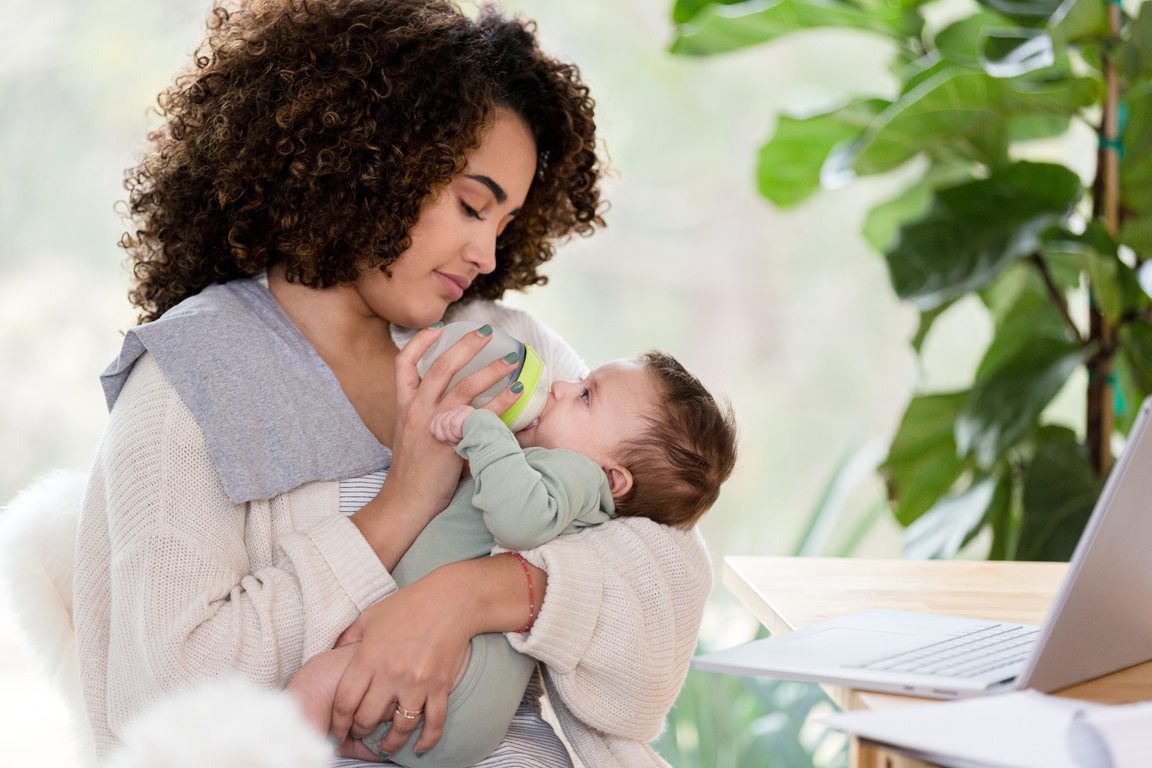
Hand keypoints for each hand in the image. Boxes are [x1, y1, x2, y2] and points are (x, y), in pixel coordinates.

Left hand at [328, 571, 473, 755]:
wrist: (450, 599)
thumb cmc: (407, 605)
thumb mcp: (370, 617)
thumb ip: (348, 638)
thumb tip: (331, 655)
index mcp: (369, 657)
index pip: (344, 702)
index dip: (337, 722)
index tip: (336, 730)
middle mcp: (391, 674)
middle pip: (367, 719)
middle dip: (359, 732)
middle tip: (359, 735)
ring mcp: (417, 682)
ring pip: (400, 728)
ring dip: (390, 743)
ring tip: (385, 747)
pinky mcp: (440, 686)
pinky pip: (434, 722)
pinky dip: (427, 741)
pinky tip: (419, 750)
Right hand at [351, 324, 523, 567]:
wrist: (405, 503)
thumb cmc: (415, 474)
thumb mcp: (414, 437)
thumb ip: (432, 417)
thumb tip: (460, 406)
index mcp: (404, 406)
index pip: (404, 363)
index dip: (421, 341)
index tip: (440, 327)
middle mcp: (416, 410)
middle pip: (440, 366)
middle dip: (466, 345)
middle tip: (487, 331)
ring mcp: (433, 425)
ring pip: (464, 386)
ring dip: (491, 369)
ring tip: (512, 360)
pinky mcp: (450, 442)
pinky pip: (482, 415)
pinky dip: (502, 401)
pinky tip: (518, 393)